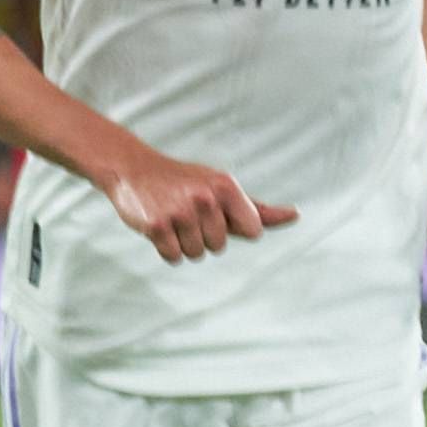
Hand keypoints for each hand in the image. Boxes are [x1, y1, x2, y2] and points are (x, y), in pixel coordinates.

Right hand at [106, 144, 287, 262]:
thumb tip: (295, 215)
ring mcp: (180, 213)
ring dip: (184, 242)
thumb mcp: (223, 188)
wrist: (132, 168)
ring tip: (172, 217)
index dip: (235, 229)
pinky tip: (159, 226)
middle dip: (205, 235)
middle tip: (187, 211)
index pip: (253, 232)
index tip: (218, 213)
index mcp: (226, 187)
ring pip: (197, 254)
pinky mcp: (156, 226)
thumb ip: (258, 208)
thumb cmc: (186, 182)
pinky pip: (174, 257)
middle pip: (221, 245)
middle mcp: (205, 198)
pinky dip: (167, 248)